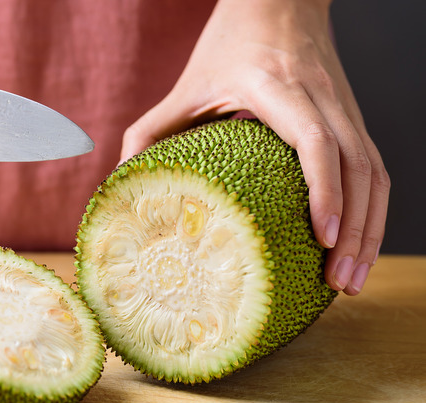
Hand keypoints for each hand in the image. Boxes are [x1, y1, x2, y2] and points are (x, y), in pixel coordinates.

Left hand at [120, 0, 389, 295]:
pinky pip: (375, 167)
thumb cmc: (227, 44)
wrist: (278, 2)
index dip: (323, 189)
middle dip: (353, 230)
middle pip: (357, 166)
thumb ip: (149, 130)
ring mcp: (344, 106)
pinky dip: (372, 210)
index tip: (320, 236)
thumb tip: (119, 180)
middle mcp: (320, 95)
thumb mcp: (185, 85)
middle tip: (336, 283)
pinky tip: (360, 244)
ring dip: (370, 229)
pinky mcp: (354, 116)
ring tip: (352, 279)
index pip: (313, 140)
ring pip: (375, 172)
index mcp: (275, 86)